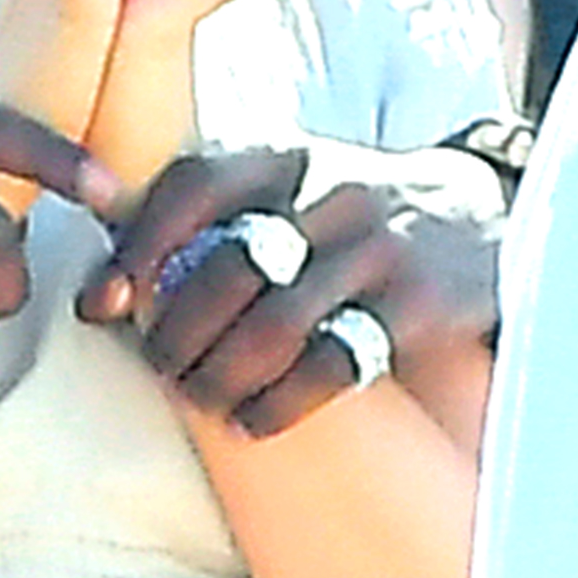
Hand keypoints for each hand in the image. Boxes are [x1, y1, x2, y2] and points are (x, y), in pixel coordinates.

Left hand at [78, 146, 478, 437]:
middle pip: (229, 263)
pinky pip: (334, 363)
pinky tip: (255, 420)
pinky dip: (280, 402)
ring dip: (222, 375)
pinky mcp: (421, 303)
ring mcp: (379, 247)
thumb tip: (97, 248)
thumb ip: (198, 211)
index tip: (103, 303)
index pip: (191, 185)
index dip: (137, 246)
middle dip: (179, 330)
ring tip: (204, 400)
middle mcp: (329, 192)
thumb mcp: (281, 185)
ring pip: (276, 322)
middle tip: (162, 368)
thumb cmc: (342, 215)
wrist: (480, 213)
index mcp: (281, 158)